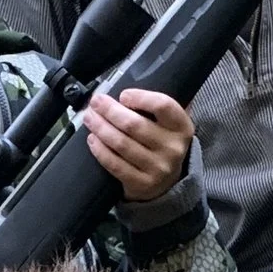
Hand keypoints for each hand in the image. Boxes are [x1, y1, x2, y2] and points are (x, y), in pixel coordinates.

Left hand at [85, 87, 194, 203]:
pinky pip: (115, 164)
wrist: (168, 184)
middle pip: (134, 125)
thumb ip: (158, 107)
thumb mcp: (171, 125)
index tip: (123, 95)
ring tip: (89, 118)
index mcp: (182, 127)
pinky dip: (100, 150)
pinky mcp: (141, 184)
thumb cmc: (163, 144)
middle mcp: (173, 148)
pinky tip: (92, 140)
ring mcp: (158, 168)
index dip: (141, 97)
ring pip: (121, 144)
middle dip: (110, 110)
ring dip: (100, 128)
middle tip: (95, 102)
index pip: (163, 106)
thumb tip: (128, 87)